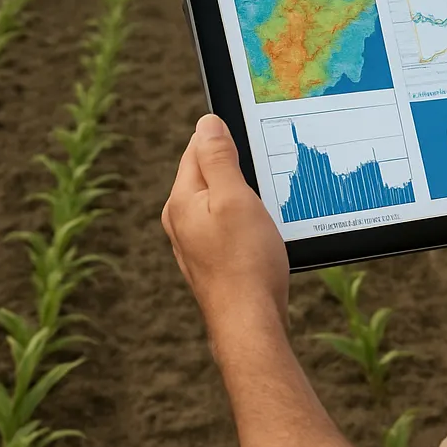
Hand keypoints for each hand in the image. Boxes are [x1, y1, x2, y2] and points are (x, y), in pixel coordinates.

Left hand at [162, 114, 289, 341]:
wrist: (249, 323)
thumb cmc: (246, 261)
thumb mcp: (235, 198)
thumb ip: (218, 158)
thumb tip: (206, 123)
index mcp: (182, 200)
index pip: (196, 148)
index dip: (226, 137)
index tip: (254, 140)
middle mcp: (180, 220)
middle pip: (206, 172)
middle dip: (234, 165)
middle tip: (265, 170)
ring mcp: (193, 242)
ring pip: (217, 199)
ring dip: (241, 193)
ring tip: (266, 202)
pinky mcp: (210, 260)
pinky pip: (224, 223)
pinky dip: (243, 218)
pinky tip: (261, 230)